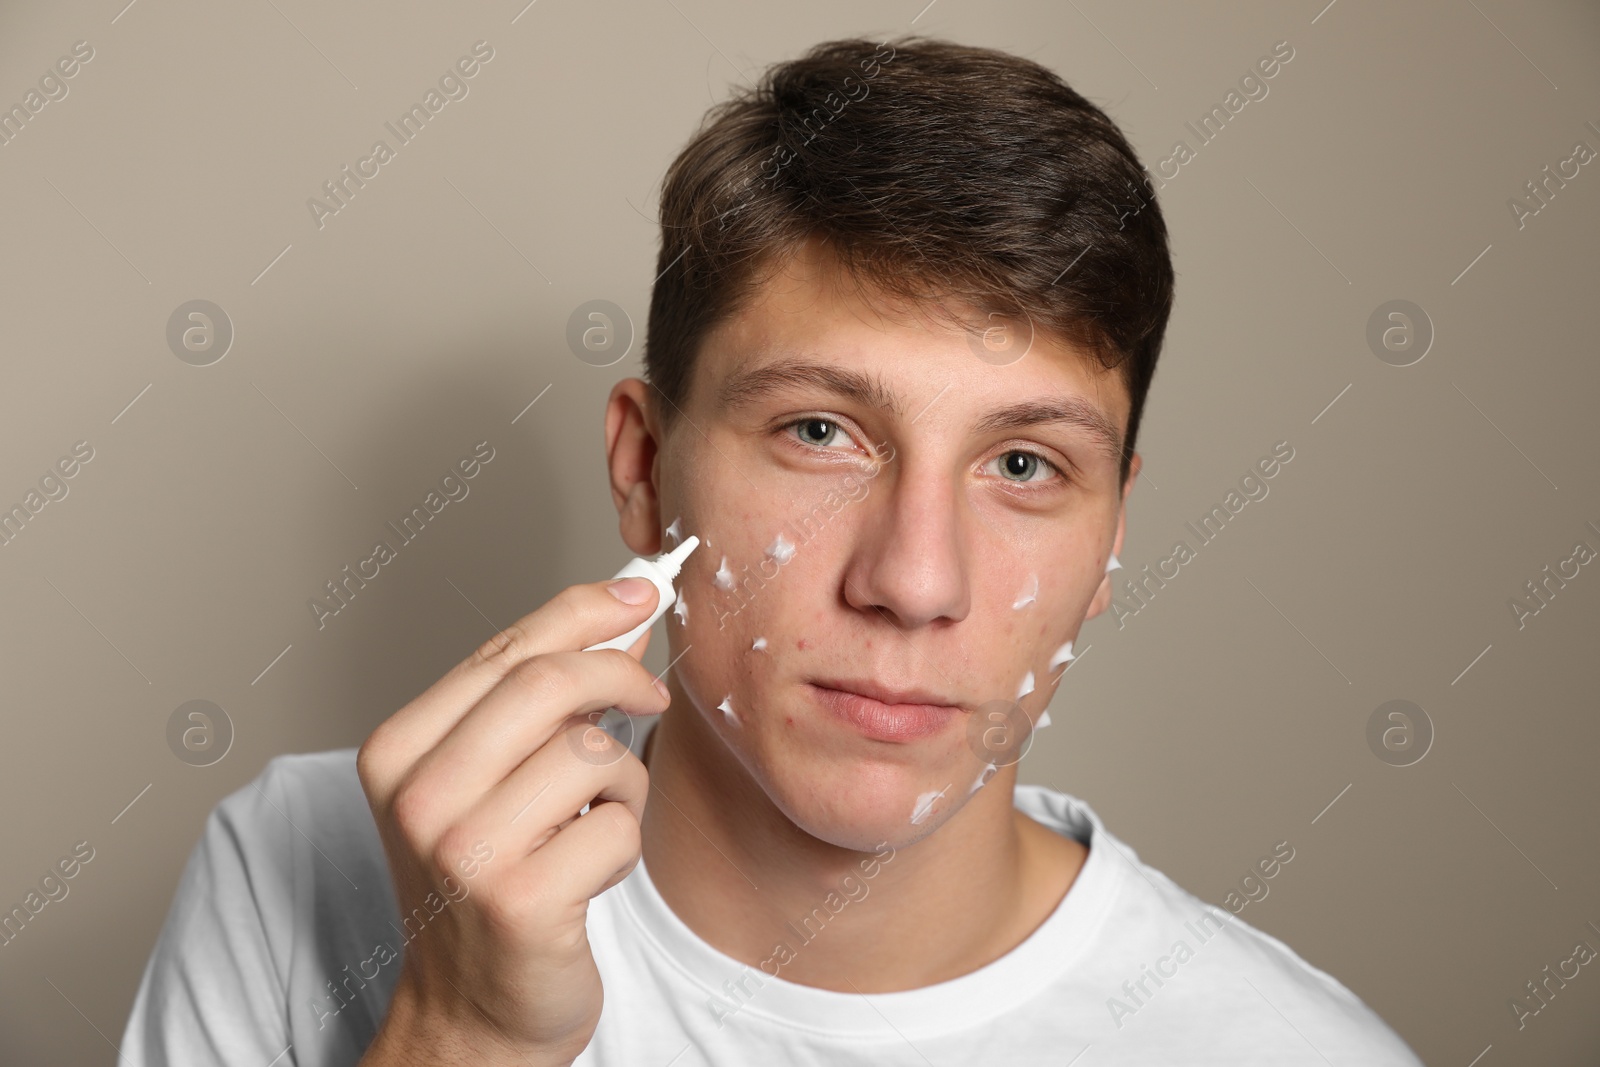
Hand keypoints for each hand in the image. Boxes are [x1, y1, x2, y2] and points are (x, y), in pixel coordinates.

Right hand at [355, 575, 668, 1066]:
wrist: (472, 1012)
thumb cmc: (488, 885)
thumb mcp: (491, 779)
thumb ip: (540, 698)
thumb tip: (621, 613)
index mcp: (398, 751)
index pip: (504, 648)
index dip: (585, 610)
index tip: (641, 591)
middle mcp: (419, 795)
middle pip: (548, 682)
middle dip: (620, 675)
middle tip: (650, 693)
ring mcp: (464, 850)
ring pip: (593, 753)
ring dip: (622, 783)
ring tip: (594, 820)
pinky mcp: (519, 900)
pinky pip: (617, 826)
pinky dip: (623, 842)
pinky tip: (589, 870)